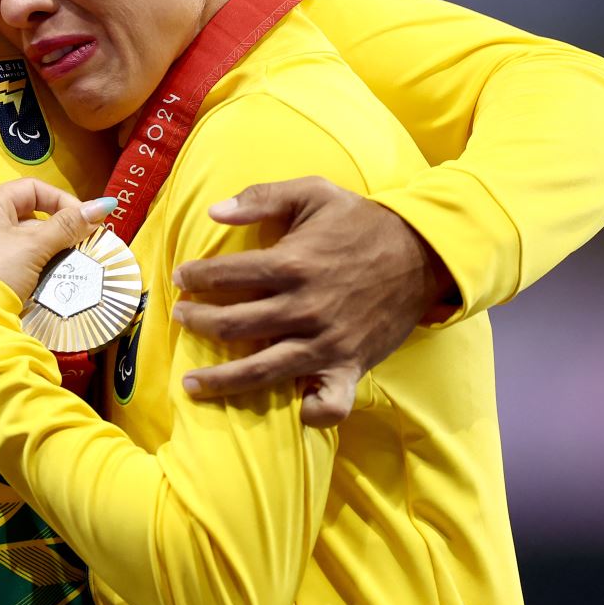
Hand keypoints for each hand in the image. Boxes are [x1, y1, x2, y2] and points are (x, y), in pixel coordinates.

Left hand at [0, 178, 117, 299]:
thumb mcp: (34, 246)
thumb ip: (68, 225)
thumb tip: (104, 204)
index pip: (33, 188)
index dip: (62, 200)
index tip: (86, 220)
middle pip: (31, 213)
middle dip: (60, 228)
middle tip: (83, 243)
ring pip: (28, 238)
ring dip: (52, 248)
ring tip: (73, 261)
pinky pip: (21, 257)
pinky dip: (39, 263)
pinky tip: (54, 275)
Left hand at [170, 177, 453, 428]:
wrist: (423, 253)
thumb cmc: (361, 223)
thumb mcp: (314, 193)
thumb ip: (262, 197)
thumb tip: (214, 210)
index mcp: (293, 264)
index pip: (227, 276)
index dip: (196, 277)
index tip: (180, 277)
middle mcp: (306, 308)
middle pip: (234, 326)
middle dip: (198, 322)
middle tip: (180, 318)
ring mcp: (327, 343)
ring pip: (264, 370)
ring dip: (223, 381)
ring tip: (191, 385)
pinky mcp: (351, 366)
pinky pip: (329, 402)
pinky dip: (310, 411)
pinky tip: (289, 411)